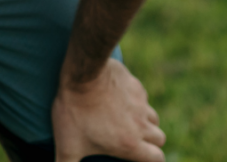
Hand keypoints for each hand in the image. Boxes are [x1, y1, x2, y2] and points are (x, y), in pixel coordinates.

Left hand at [51, 58, 165, 161]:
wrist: (82, 74)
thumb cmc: (75, 112)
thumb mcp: (67, 145)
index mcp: (129, 144)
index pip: (157, 159)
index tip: (144, 160)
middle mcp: (140, 125)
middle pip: (159, 139)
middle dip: (151, 144)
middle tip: (136, 143)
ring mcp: (140, 103)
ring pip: (153, 118)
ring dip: (146, 123)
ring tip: (129, 123)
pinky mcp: (136, 85)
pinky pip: (143, 97)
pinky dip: (137, 102)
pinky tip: (122, 100)